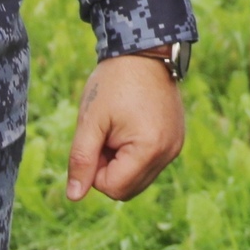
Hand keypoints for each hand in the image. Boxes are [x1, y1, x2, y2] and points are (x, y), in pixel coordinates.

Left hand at [64, 55, 185, 202]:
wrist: (143, 52)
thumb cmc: (114, 82)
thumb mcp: (90, 120)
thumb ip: (81, 160)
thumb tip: (74, 197)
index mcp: (150, 149)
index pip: (113, 188)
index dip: (95, 169)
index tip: (96, 138)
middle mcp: (169, 153)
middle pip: (127, 189)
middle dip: (108, 167)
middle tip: (105, 133)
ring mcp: (175, 147)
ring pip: (137, 178)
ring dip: (121, 161)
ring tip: (118, 128)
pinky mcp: (175, 140)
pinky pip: (149, 164)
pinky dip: (134, 153)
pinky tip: (131, 126)